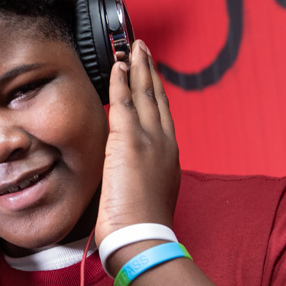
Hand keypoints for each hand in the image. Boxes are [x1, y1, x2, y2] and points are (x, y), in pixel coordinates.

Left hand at [96, 40, 180, 244]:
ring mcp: (149, 140)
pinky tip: (117, 65)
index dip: (156, 92)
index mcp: (168, 157)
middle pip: (157, 98)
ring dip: (137, 67)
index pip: (162, 116)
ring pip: (143, 94)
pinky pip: (123, 102)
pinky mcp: (130, 141)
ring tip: (132, 48)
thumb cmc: (140, 228)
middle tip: (142, 49)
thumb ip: (138, 177)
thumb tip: (126, 175)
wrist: (142, 238)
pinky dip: (120, 80)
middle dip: (149, 71)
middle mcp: (164, 144)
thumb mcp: (145, 196)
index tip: (150, 76)